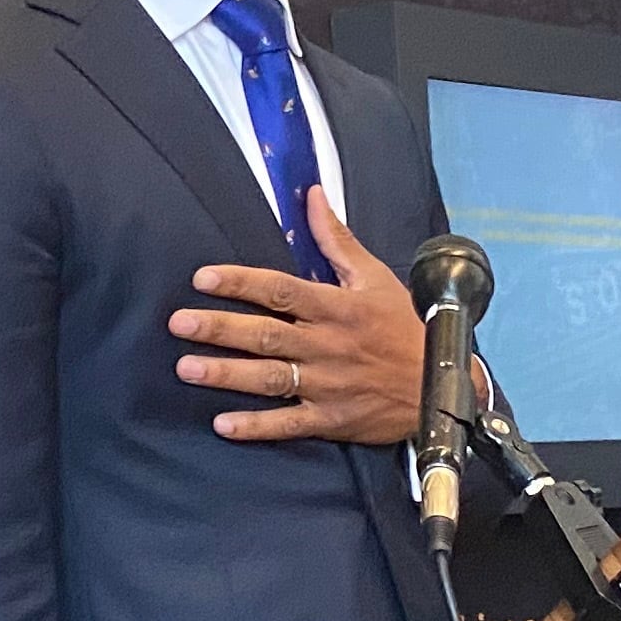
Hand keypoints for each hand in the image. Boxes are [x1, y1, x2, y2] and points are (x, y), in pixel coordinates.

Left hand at [171, 186, 426, 447]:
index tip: (203, 278)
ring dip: (228, 374)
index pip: (282, 290)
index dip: (242, 282)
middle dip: (221, 328)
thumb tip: (311, 194)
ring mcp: (329, 385)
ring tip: (188, 368)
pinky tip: (223, 424)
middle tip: (179, 323)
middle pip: (268, 334)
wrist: (440, 386)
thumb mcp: (374, 277)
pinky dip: (258, 426)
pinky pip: (290, 423)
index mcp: (337, 307)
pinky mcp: (333, 419)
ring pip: (272, 377)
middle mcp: (328, 345)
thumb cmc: (403, 327)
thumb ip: (336, 238)